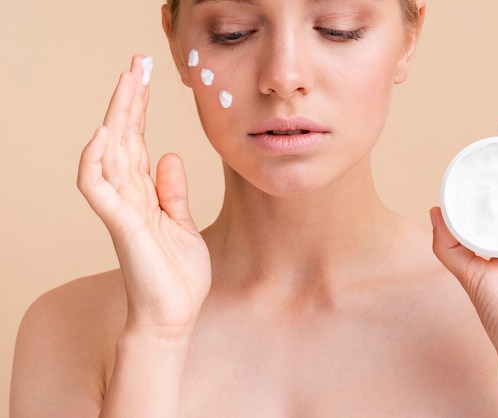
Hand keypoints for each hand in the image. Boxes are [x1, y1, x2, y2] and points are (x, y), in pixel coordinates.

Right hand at [77, 55, 210, 336]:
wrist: (173, 316)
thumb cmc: (176, 276)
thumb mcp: (182, 224)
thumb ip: (172, 191)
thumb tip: (170, 156)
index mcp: (145, 195)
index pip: (137, 143)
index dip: (139, 110)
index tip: (144, 78)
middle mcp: (129, 197)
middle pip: (123, 139)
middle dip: (128, 100)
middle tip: (136, 63)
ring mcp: (122, 210)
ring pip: (109, 154)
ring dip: (116, 116)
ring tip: (126, 82)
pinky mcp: (121, 226)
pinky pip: (98, 188)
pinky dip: (97, 160)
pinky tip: (106, 133)